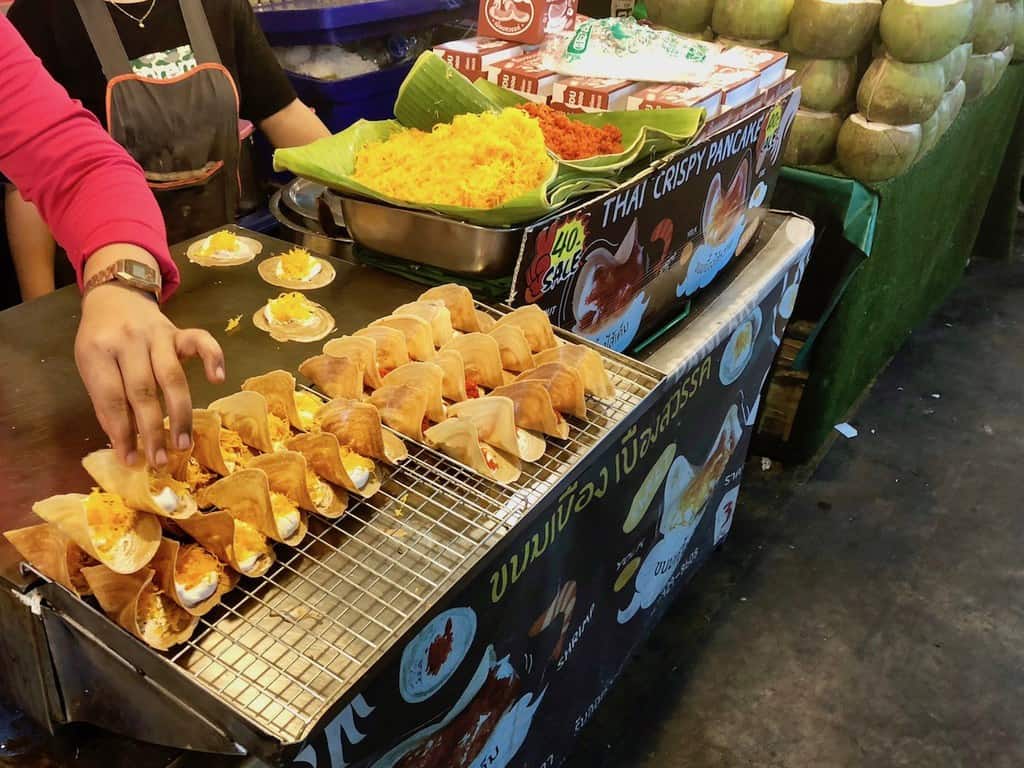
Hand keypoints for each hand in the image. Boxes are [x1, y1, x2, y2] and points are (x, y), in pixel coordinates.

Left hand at [75, 283, 224, 468]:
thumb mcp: (91, 367)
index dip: (121, 432)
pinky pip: (201, 341)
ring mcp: (157, 334)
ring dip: (180, 413)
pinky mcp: (179, 331)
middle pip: (142, 391)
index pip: (111, 398)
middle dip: (152, 430)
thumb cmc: (100, 340)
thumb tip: (126, 442)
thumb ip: (106, 400)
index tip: (131, 460)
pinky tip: (218, 379)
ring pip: (172, 376)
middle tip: (160, 460)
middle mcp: (128, 341)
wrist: (115, 297)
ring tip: (183, 443)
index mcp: (97, 352)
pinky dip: (213, 358)